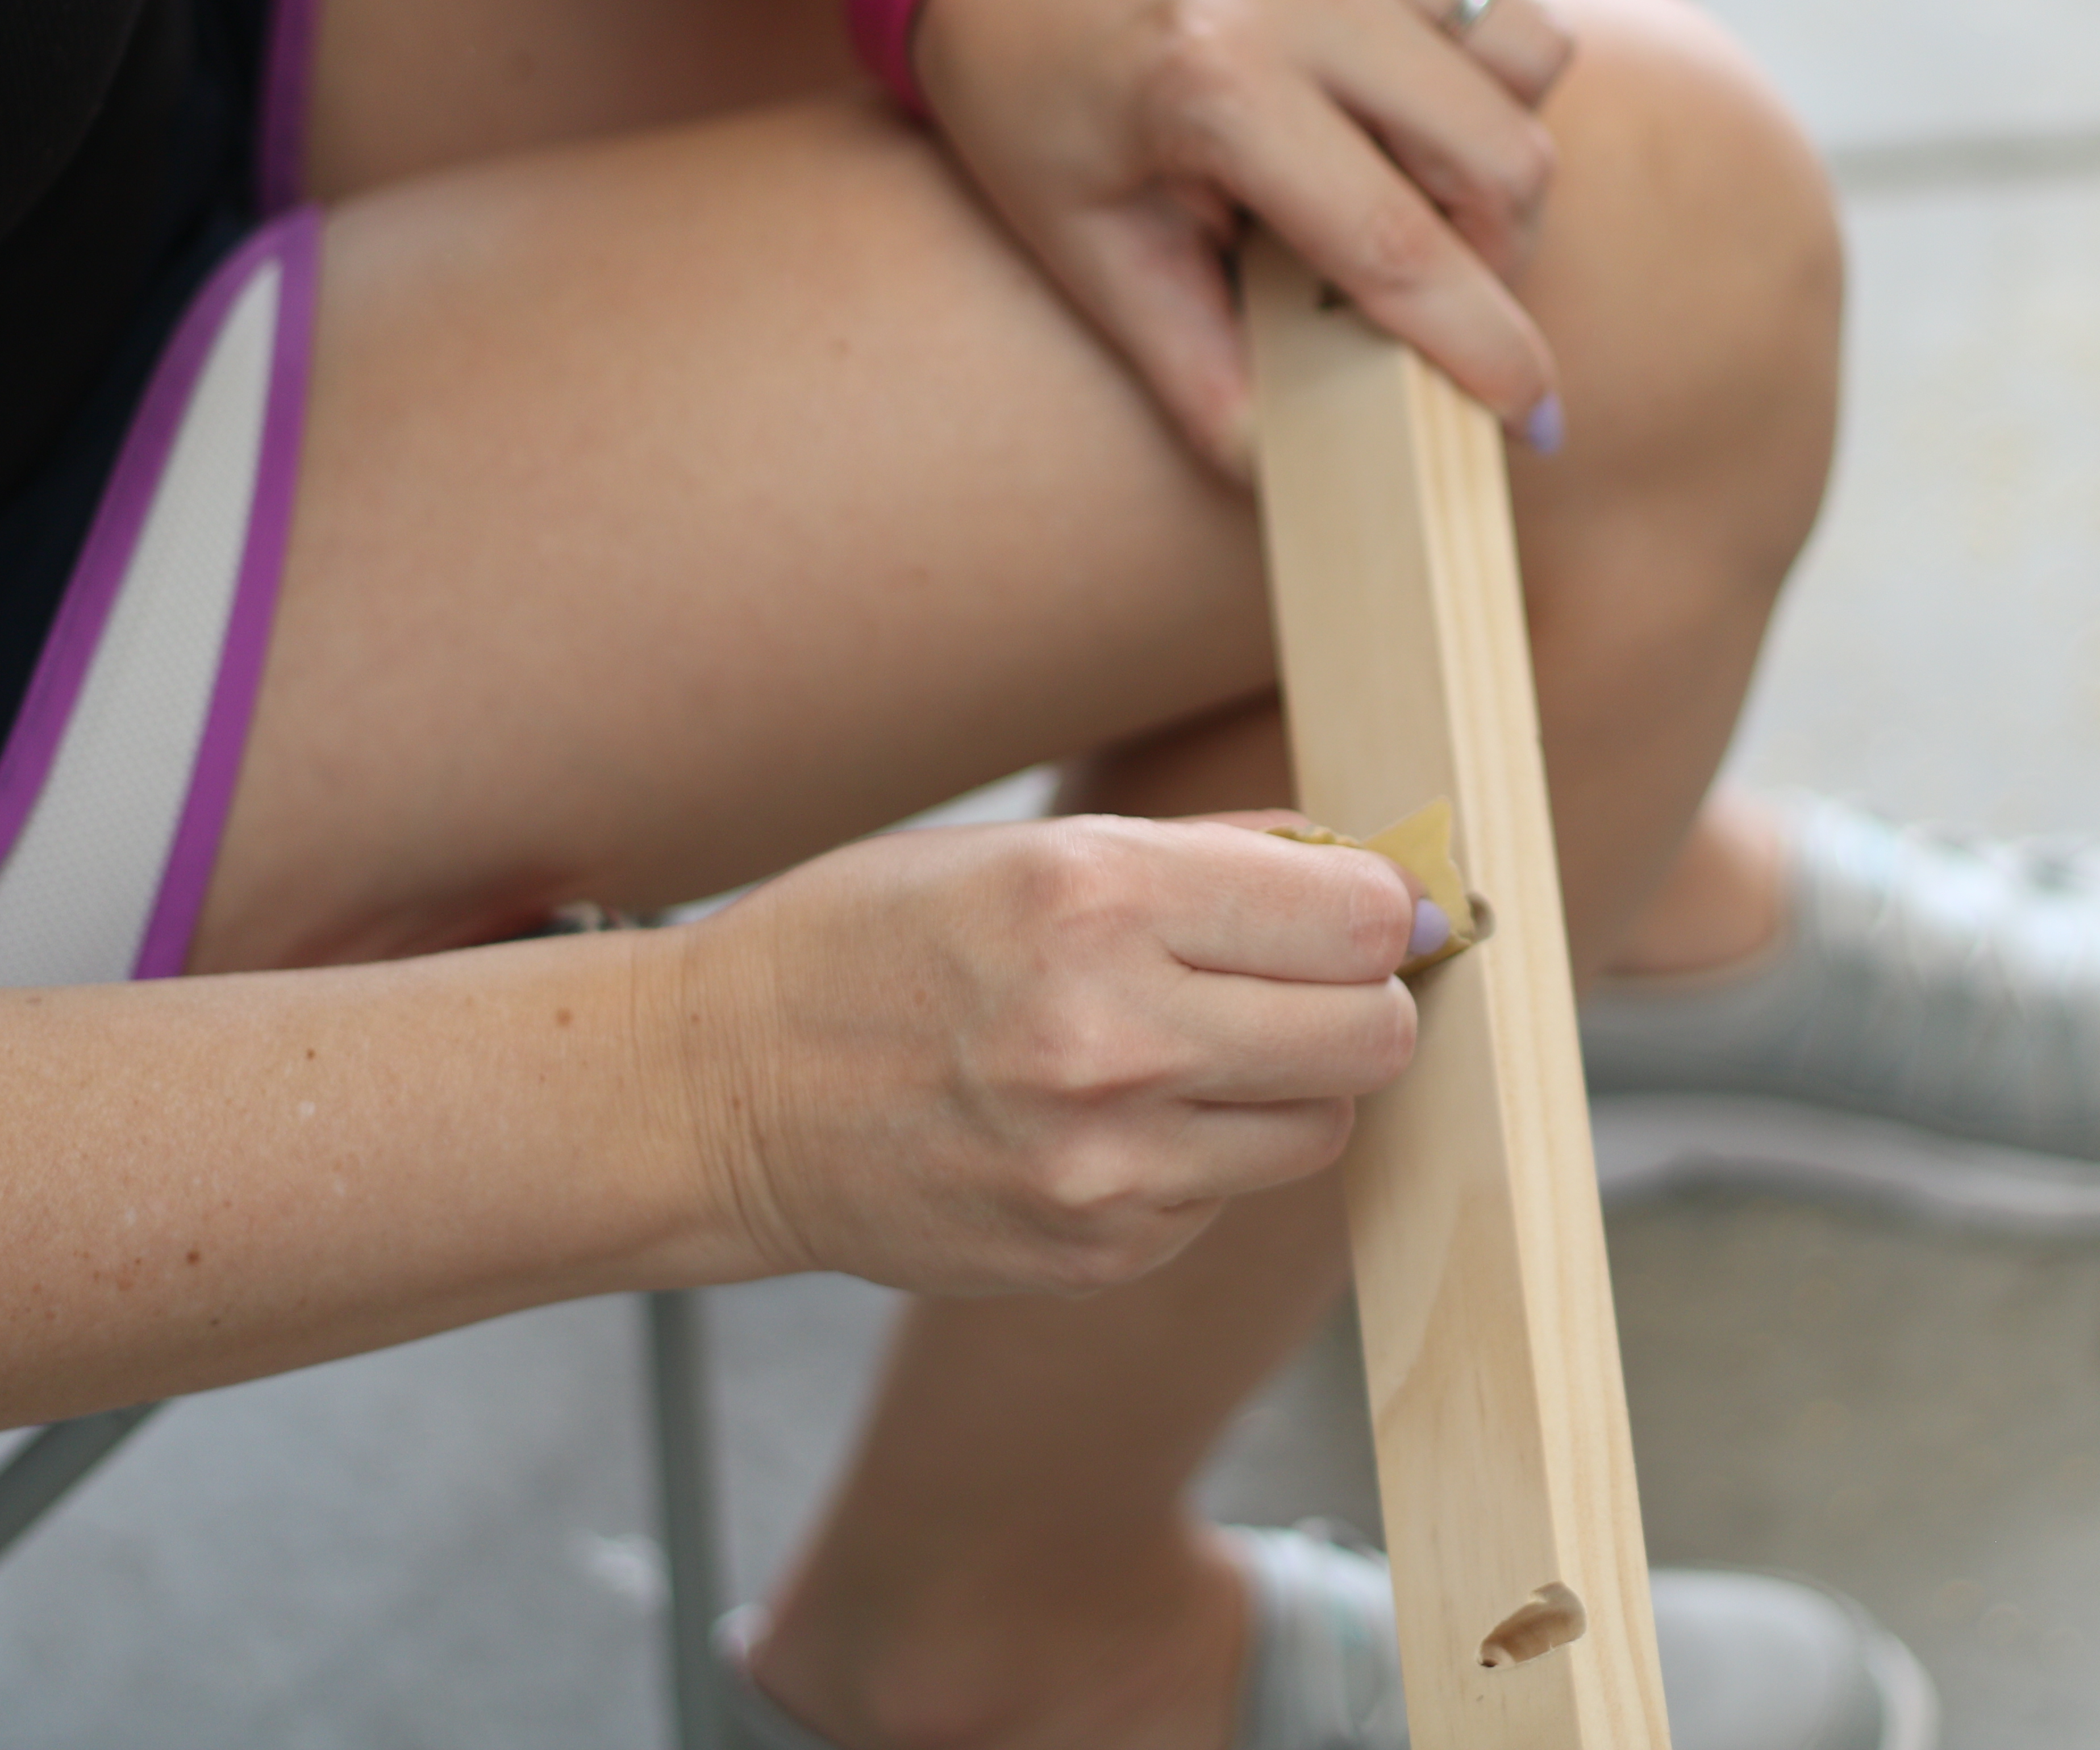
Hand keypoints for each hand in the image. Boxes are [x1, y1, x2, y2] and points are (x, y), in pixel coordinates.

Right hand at [671, 815, 1422, 1294]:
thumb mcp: (1029, 847)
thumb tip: (1379, 874)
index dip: (1377, 909)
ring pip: (1322, 1127)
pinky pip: (1228, 1194)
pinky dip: (1200, 1154)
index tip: (1357, 907)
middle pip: (1372, 1034)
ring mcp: (1102, 1163)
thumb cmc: (874, 942)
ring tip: (1188, 1048)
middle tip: (1298, 981)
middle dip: (1356, 999)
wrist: (719, 1097)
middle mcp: (1107, 1036)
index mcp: (1093, 898)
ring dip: (1284, 1086)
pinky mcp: (1095, 1251)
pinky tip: (1108, 1117)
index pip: (1356, 919)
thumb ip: (1218, 855)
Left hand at [911, 0, 1576, 473]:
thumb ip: (1195, 374)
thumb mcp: (1088, 255)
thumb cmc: (1034, 103)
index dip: (1485, 352)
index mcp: (1215, 82)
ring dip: (1496, 122)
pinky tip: (1404, 49)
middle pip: (1503, 147)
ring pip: (1529, 39)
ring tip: (1416, 153)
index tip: (1532, 417)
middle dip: (1500, 244)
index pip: (1404, 250)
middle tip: (1448, 274)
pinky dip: (1481, 9)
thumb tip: (1287, 481)